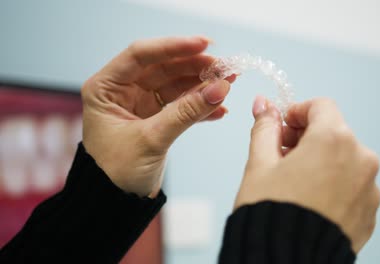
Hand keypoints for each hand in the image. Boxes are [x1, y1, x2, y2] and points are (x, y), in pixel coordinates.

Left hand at [81, 36, 233, 196]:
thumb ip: (187, 112)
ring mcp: (140, 104)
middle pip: (163, 67)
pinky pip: (181, 106)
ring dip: (202, 86)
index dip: (174, 46)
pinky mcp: (155, 119)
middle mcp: (122, 91)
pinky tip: (220, 109)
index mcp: (107, 88)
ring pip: (176, 85)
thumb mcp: (152, 139)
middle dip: (195, 67)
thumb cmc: (116, 173)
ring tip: (229, 84)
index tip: (205, 45)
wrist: (115, 205)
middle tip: (226, 67)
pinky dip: (199, 107)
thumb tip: (220, 87)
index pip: (141, 55)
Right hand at [235, 96, 379, 252]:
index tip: (283, 125)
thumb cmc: (271, 213)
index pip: (321, 106)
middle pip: (334, 133)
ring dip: (322, 162)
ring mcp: (370, 188)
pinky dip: (334, 185)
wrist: (286, 261)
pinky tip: (311, 201)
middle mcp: (360, 160)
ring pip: (345, 160)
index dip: (297, 112)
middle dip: (307, 138)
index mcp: (334, 140)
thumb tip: (263, 105)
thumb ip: (265, 128)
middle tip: (282, 155)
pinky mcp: (370, 212)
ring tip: (296, 183)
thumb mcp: (259, 164)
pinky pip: (353, 186)